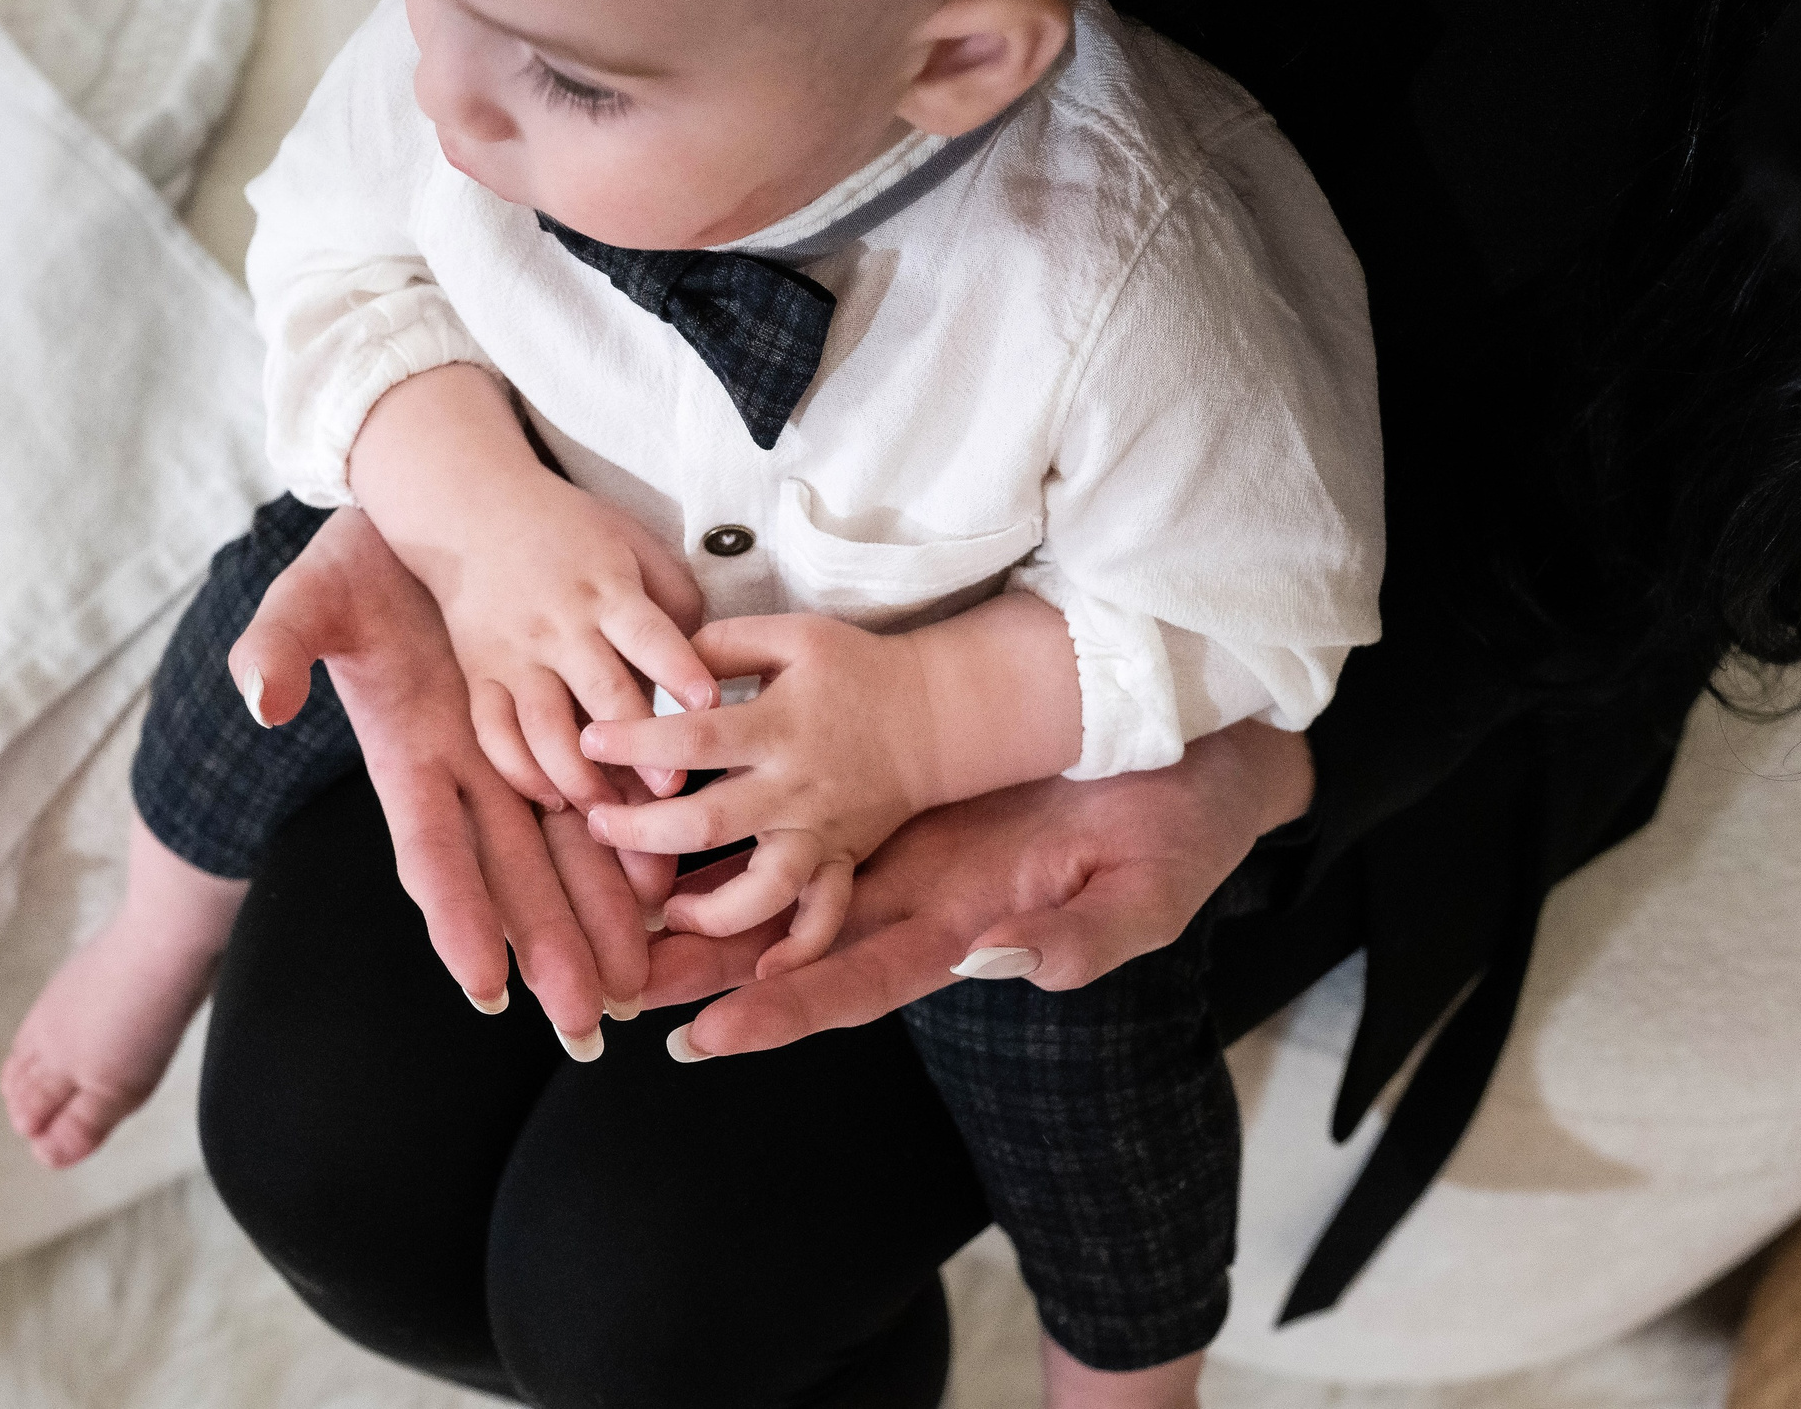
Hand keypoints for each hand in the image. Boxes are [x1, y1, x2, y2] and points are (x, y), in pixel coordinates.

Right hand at [229, 507, 646, 1048]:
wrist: (424, 517)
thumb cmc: (356, 563)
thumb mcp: (310, 595)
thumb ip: (277, 646)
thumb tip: (257, 698)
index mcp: (406, 755)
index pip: (431, 851)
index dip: (456, 915)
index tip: (483, 983)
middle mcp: (465, 774)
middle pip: (512, 878)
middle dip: (548, 953)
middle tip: (587, 1029)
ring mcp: (516, 757)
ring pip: (566, 854)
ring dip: (599, 923)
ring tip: (638, 989)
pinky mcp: (560, 729)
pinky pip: (604, 797)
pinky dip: (631, 849)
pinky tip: (670, 899)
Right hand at [347, 365, 714, 813]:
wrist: (473, 511)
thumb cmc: (571, 533)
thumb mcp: (634, 543)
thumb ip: (675, 600)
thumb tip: (708, 661)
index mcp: (607, 589)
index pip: (648, 635)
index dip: (679, 671)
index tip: (708, 709)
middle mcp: (560, 626)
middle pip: (600, 691)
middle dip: (636, 744)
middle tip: (670, 791)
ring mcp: (515, 654)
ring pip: (543, 725)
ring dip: (576, 775)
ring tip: (610, 815)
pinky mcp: (480, 675)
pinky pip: (493, 732)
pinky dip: (519, 770)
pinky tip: (552, 800)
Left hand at [579, 613, 940, 975]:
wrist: (937, 714)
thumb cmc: (855, 668)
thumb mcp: (792, 637)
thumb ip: (722, 646)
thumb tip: (657, 661)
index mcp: (778, 727)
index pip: (693, 738)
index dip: (634, 742)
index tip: (588, 741)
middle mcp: (795, 788)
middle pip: (707, 823)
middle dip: (640, 831)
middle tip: (594, 825)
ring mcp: (820, 832)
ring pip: (765, 889)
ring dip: (709, 910)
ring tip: (664, 909)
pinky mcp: (840, 860)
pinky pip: (825, 917)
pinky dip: (798, 948)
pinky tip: (758, 968)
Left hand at [641, 719, 1313, 1055]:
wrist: (1191, 762)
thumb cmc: (1177, 835)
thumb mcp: (1145, 896)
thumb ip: (1080, 940)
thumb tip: (1006, 960)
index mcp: (965, 934)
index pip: (859, 984)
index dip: (783, 1013)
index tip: (706, 1038)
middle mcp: (914, 902)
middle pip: (790, 949)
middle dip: (701, 975)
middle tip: (609, 991)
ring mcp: (900, 850)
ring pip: (783, 887)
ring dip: (699, 905)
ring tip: (610, 920)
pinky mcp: (894, 798)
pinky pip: (803, 821)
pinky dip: (739, 828)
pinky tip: (674, 823)